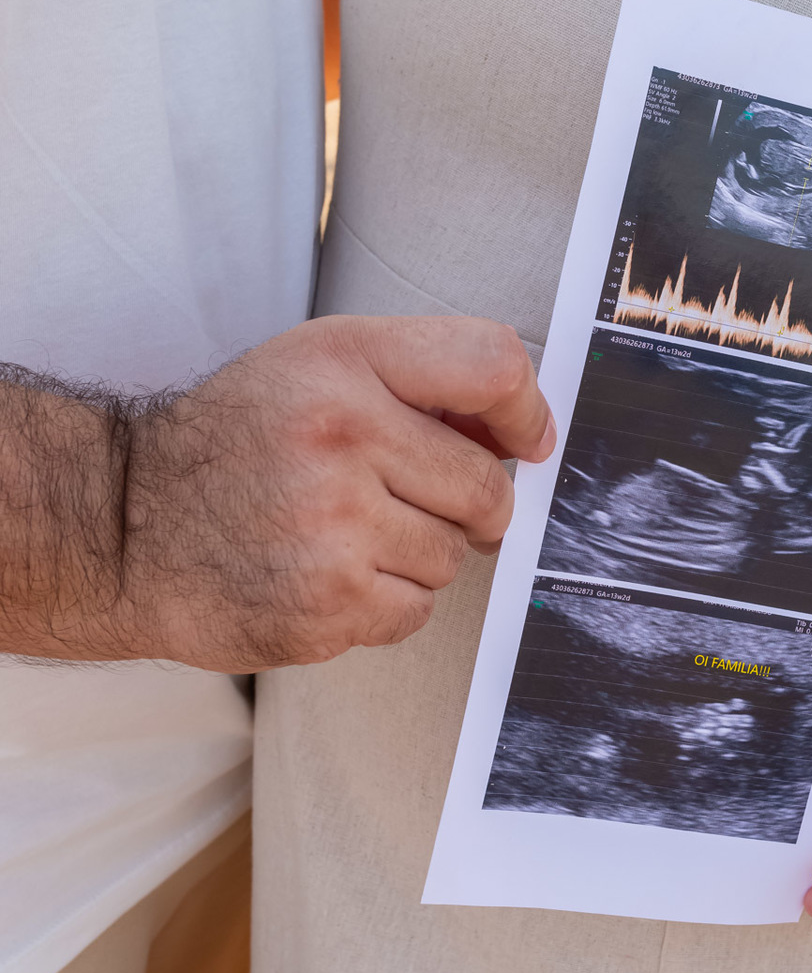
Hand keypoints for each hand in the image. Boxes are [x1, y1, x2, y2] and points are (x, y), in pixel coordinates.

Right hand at [118, 315, 553, 671]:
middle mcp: (340, 434)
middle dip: (468, 506)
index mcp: (344, 361)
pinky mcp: (325, 604)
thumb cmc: (238, 442)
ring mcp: (332, 526)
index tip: (525, 443)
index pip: (491, 366)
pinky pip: (416, 611)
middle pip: (485, 487)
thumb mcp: (315, 368)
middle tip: (407, 503)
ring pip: (453, 556)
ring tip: (344, 536)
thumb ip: (417, 381)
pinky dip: (386, 603)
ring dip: (417, 556)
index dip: (526, 411)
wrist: (124, 526)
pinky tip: (328, 576)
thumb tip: (524, 437)